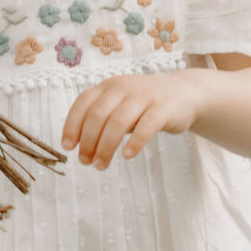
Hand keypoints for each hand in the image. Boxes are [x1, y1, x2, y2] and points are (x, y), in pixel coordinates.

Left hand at [60, 73, 201, 169]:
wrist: (184, 93)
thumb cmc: (145, 104)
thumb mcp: (120, 105)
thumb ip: (102, 118)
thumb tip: (80, 145)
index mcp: (109, 86)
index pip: (83, 103)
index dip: (72, 124)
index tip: (67, 146)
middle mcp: (123, 88)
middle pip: (97, 115)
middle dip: (87, 141)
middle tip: (85, 161)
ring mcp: (144, 97)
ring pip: (118, 122)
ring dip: (105, 146)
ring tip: (100, 165)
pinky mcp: (163, 109)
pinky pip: (146, 126)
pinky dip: (134, 142)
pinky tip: (127, 156)